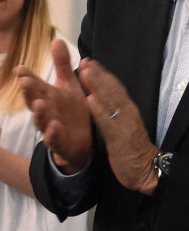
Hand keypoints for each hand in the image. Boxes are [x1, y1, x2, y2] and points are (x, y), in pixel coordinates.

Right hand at [17, 39, 91, 172]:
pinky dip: (52, 133)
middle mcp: (44, 109)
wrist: (81, 141)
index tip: (20, 69)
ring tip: (40, 103)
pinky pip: (53, 139)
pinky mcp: (58, 142)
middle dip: (28, 91)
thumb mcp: (69, 84)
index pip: (33, 83)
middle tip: (25, 81)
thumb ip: (62, 64)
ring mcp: (49, 126)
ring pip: (40, 120)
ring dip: (39, 112)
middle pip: (32, 100)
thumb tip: (57, 39)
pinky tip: (54, 126)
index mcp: (46, 94)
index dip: (26, 76)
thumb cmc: (71, 110)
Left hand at [79, 59, 157, 194]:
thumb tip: (100, 93)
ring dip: (97, 86)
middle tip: (85, 61)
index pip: (114, 87)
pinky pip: (108, 123)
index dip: (101, 73)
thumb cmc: (130, 145)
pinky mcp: (119, 139)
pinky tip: (90, 100)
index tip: (89, 61)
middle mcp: (126, 112)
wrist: (145, 170)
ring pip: (109, 102)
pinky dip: (99, 111)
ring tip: (85, 72)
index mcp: (126, 108)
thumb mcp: (121, 122)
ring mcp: (123, 124)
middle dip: (97, 74)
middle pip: (111, 90)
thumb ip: (112, 108)